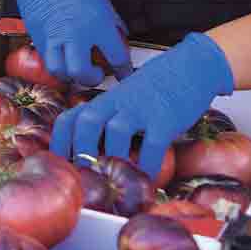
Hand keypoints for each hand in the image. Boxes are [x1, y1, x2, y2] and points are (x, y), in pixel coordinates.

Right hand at [9, 0, 128, 86]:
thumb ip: (112, 20)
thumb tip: (120, 35)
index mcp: (97, 24)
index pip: (117, 58)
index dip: (124, 71)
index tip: (125, 74)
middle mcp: (75, 34)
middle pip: (83, 74)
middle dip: (93, 79)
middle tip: (98, 73)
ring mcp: (52, 36)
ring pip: (59, 72)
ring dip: (70, 76)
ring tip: (76, 69)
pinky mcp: (35, 33)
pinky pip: (45, 57)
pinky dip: (55, 62)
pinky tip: (61, 55)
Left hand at [52, 33, 233, 180]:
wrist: (190, 67)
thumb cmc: (156, 89)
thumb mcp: (124, 100)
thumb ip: (110, 121)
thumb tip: (96, 154)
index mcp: (104, 101)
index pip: (71, 118)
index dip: (60, 143)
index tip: (59, 165)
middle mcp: (117, 103)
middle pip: (86, 122)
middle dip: (80, 151)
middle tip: (84, 177)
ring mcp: (141, 109)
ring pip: (116, 132)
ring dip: (112, 159)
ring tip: (114, 182)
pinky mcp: (165, 118)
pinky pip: (152, 145)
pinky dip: (147, 165)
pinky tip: (147, 179)